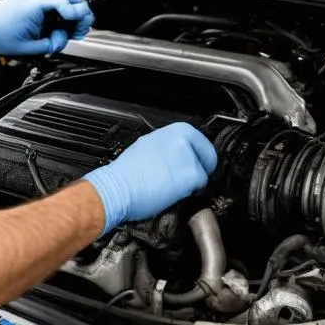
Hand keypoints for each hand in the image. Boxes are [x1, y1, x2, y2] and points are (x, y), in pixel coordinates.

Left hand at [0, 0, 93, 56]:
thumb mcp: (28, 47)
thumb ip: (50, 44)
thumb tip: (61, 41)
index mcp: (36, 7)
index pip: (66, 4)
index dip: (78, 14)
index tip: (81, 25)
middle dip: (79, 10)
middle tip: (82, 26)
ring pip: (58, 0)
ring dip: (68, 12)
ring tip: (69, 28)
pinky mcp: (25, 2)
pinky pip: (47, 4)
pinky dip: (56, 13)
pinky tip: (55, 25)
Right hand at [83, 123, 217, 235]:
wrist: (117, 188)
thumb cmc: (126, 172)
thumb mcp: (148, 145)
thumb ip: (168, 146)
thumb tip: (177, 154)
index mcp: (174, 130)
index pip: (201, 141)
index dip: (200, 156)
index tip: (198, 164)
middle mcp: (183, 140)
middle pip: (207, 156)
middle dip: (201, 168)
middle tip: (190, 180)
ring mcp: (188, 157)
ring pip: (204, 173)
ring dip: (194, 182)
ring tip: (175, 187)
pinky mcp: (190, 175)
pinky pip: (201, 186)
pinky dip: (192, 193)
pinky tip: (176, 194)